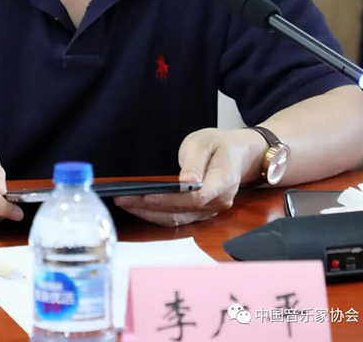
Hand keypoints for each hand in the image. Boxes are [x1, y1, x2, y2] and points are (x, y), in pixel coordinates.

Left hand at [113, 128, 265, 225]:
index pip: (194, 198)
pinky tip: (140, 206)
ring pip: (178, 219)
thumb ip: (196, 162)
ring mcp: (211, 210)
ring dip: (150, 213)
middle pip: (182, 212)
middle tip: (123, 199)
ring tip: (125, 203)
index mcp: (223, 182)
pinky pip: (179, 218)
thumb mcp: (206, 143)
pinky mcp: (202, 212)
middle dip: (150, 208)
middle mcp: (218, 202)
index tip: (146, 195)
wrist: (239, 154)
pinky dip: (158, 213)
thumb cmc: (221, 145)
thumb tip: (187, 181)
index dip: (168, 199)